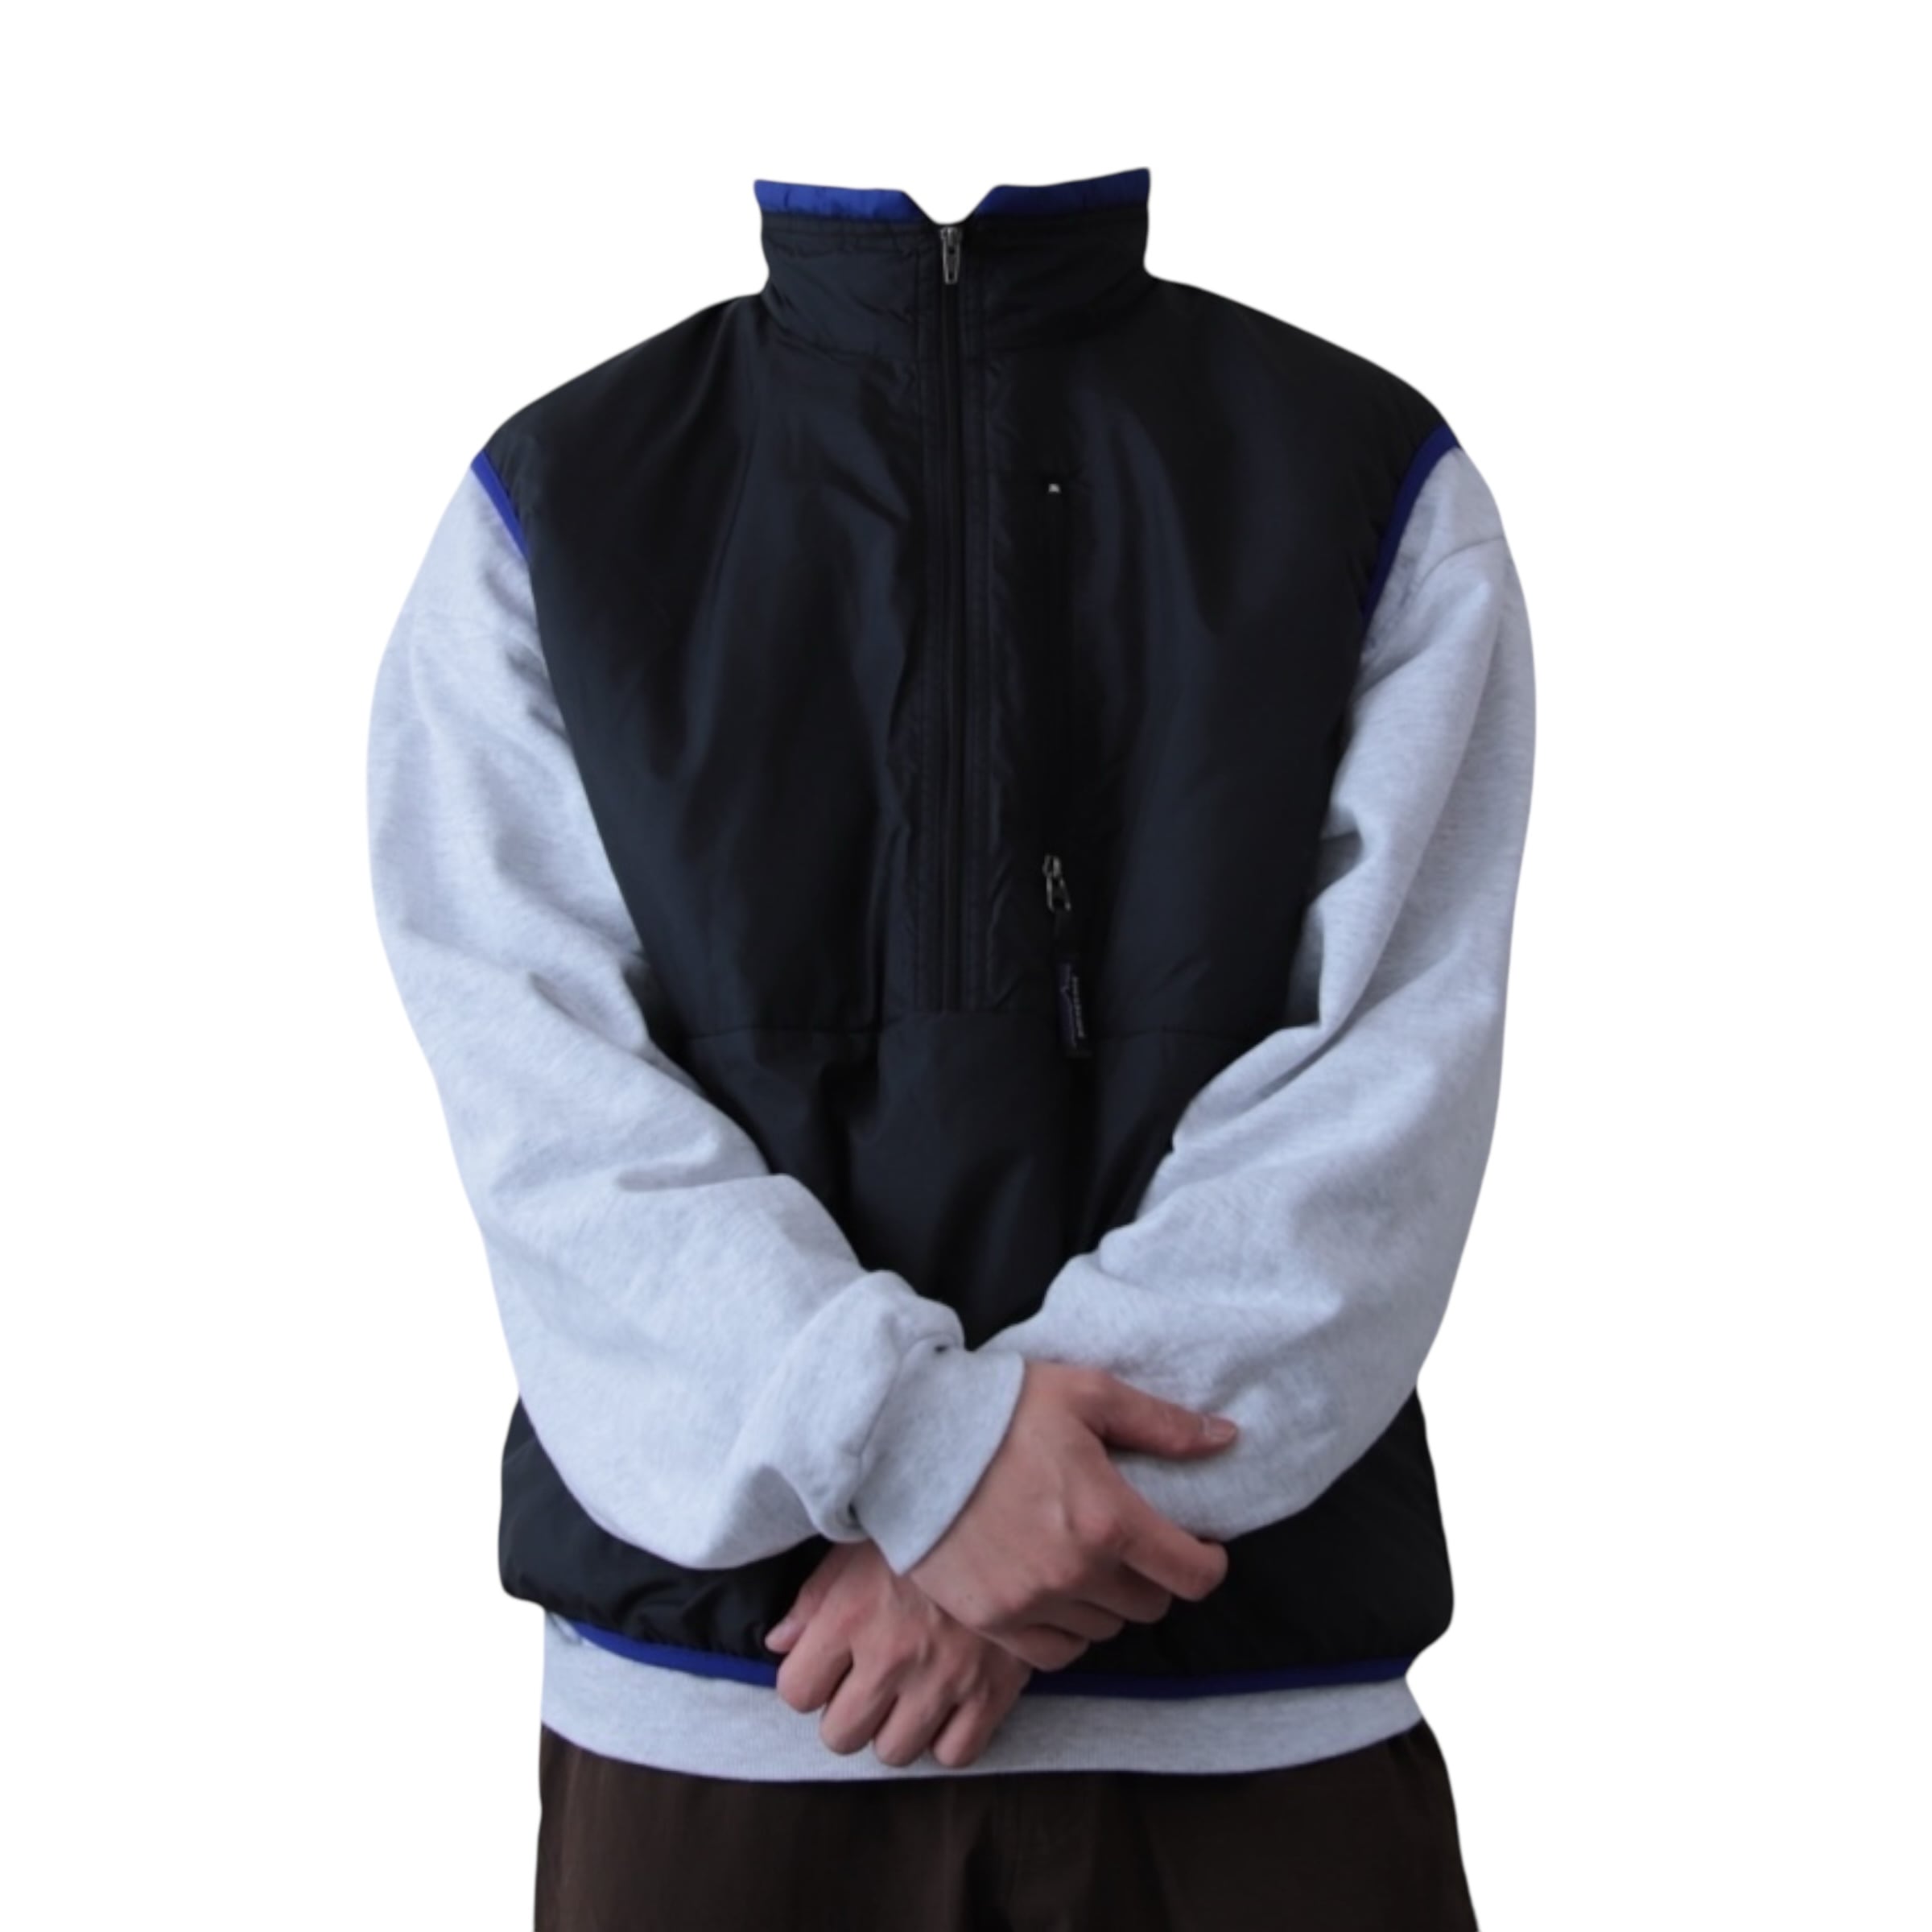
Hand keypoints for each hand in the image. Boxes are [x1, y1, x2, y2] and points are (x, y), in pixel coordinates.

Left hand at [764, 1538, 1033, 1768]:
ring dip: (895, 1728)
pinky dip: (947, 1738)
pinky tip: (947, 1703)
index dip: (807, 1681)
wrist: (1009, 1516)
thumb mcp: (860, 1542)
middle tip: (866, 1683)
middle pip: (840, 1735)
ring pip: (894, 1752)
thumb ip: (814, 1596)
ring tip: (906, 1693)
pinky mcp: (992, 1692)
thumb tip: (780, 1643)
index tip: (824, 1666)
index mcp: (851, 1614)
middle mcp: (892, 1654)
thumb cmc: (927, 1525)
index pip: (796, 1691)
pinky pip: (955, 1754)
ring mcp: (944, 1678)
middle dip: (847, 1714)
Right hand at [906, 1360, 1239, 1670]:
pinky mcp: (990, 1620)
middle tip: (1132, 1542)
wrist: (905, 1436)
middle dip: (1154, 1575)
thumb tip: (1226, 1439)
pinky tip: (1056, 1592)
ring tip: (1088, 1561)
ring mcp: (1030, 1603)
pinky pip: (1055, 1652)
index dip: (1208, 1563)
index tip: (1200, 1547)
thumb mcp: (1088, 1394)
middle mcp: (1076, 1573)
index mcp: (1109, 1519)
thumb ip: (1162, 1424)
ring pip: (1104, 1629)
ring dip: (1109, 1601)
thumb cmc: (1000, 1408)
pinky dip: (1067, 1629)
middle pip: (1149, 1605)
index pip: (1193, 1575)